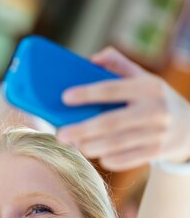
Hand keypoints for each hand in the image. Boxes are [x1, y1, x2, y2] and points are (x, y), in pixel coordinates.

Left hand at [56, 47, 189, 170]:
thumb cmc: (156, 99)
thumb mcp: (144, 78)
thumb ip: (119, 64)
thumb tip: (93, 59)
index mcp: (148, 87)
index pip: (112, 89)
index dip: (88, 93)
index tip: (65, 97)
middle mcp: (154, 109)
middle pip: (110, 122)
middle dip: (82, 129)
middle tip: (60, 134)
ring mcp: (157, 132)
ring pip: (117, 143)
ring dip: (91, 146)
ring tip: (74, 145)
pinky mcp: (157, 151)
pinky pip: (127, 159)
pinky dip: (109, 159)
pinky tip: (97, 155)